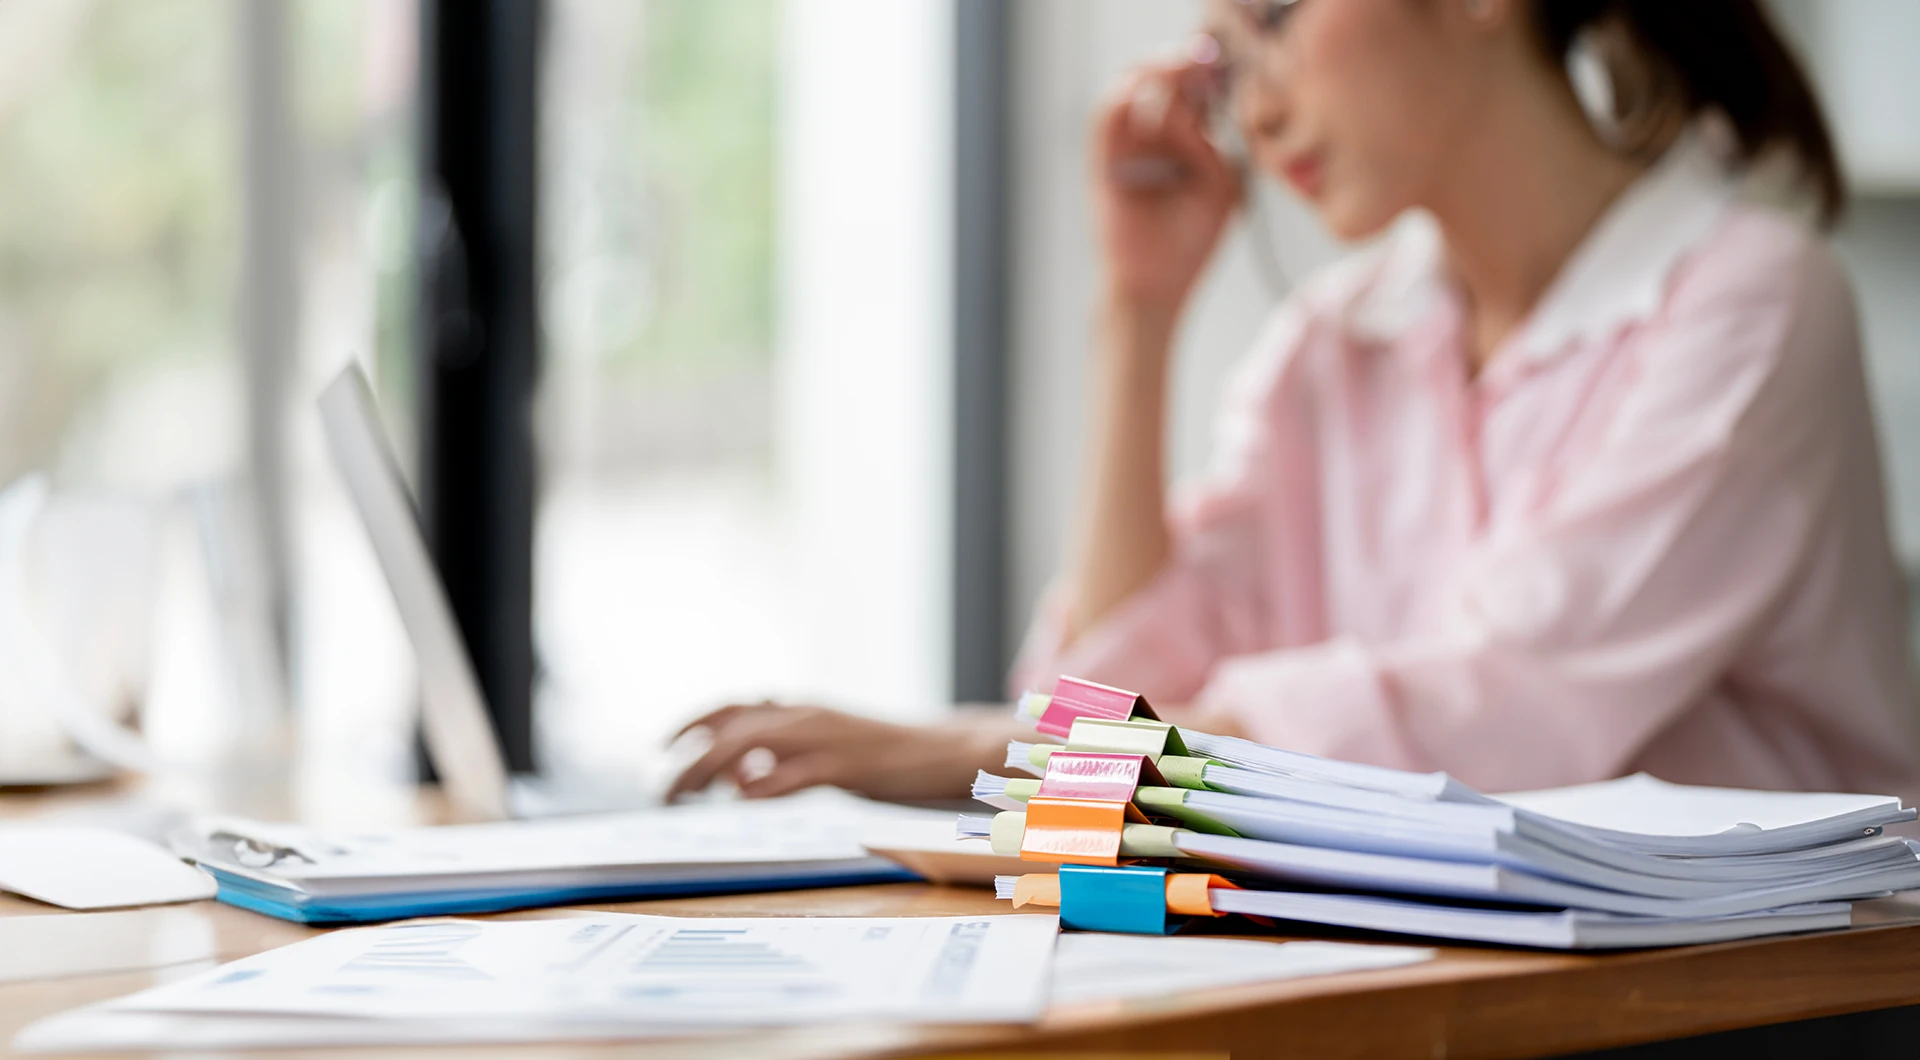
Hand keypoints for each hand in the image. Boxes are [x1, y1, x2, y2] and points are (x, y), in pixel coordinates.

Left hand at [663, 703, 1024, 802]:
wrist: (942, 751)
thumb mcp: (822, 753)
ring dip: (709, 768)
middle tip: (660, 788)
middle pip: (728, 727)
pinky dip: (769, 781)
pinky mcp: (849, 766)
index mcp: (798, 709)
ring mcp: (826, 738)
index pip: (729, 709)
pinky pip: (800, 771)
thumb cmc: (882, 756)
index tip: (660, 750)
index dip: (689, 725)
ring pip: (751, 742)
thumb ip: (780, 761)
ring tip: (683, 793)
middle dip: (686, 756)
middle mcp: (804, 715)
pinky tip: (746, 796)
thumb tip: (737, 781)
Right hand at [1095, 61, 1240, 315]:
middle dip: (1180, 67)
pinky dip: (1125, 101)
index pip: (1190, 94)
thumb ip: (1210, 149)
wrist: (1155, 288)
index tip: (1222, 67)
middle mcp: (1152, 143)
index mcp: (1184, 146)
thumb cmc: (1187, 247)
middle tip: (1200, 60)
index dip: (1204, 75)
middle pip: (1159, 84)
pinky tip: (1155, 103)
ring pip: (1129, 90)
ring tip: (1178, 72)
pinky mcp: (1102, 164)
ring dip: (1153, 75)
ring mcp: (1125, 152)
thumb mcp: (1220, 190)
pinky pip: (1105, 119)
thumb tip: (1187, 116)